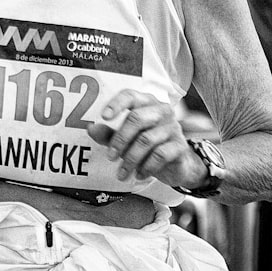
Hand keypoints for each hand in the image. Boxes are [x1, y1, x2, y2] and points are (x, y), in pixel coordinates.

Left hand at [87, 90, 202, 187]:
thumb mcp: (126, 140)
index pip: (131, 95)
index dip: (117, 104)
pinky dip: (146, 167)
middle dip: (120, 139)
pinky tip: (139, 175)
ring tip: (122, 174)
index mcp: (146, 103)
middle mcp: (161, 110)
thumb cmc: (148, 147)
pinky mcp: (180, 145)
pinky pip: (160, 154)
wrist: (177, 165)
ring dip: (130, 159)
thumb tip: (91, 128)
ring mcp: (173, 127)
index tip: (104, 117)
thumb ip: (109, 134)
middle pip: (136, 118)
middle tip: (110, 157)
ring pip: (146, 139)